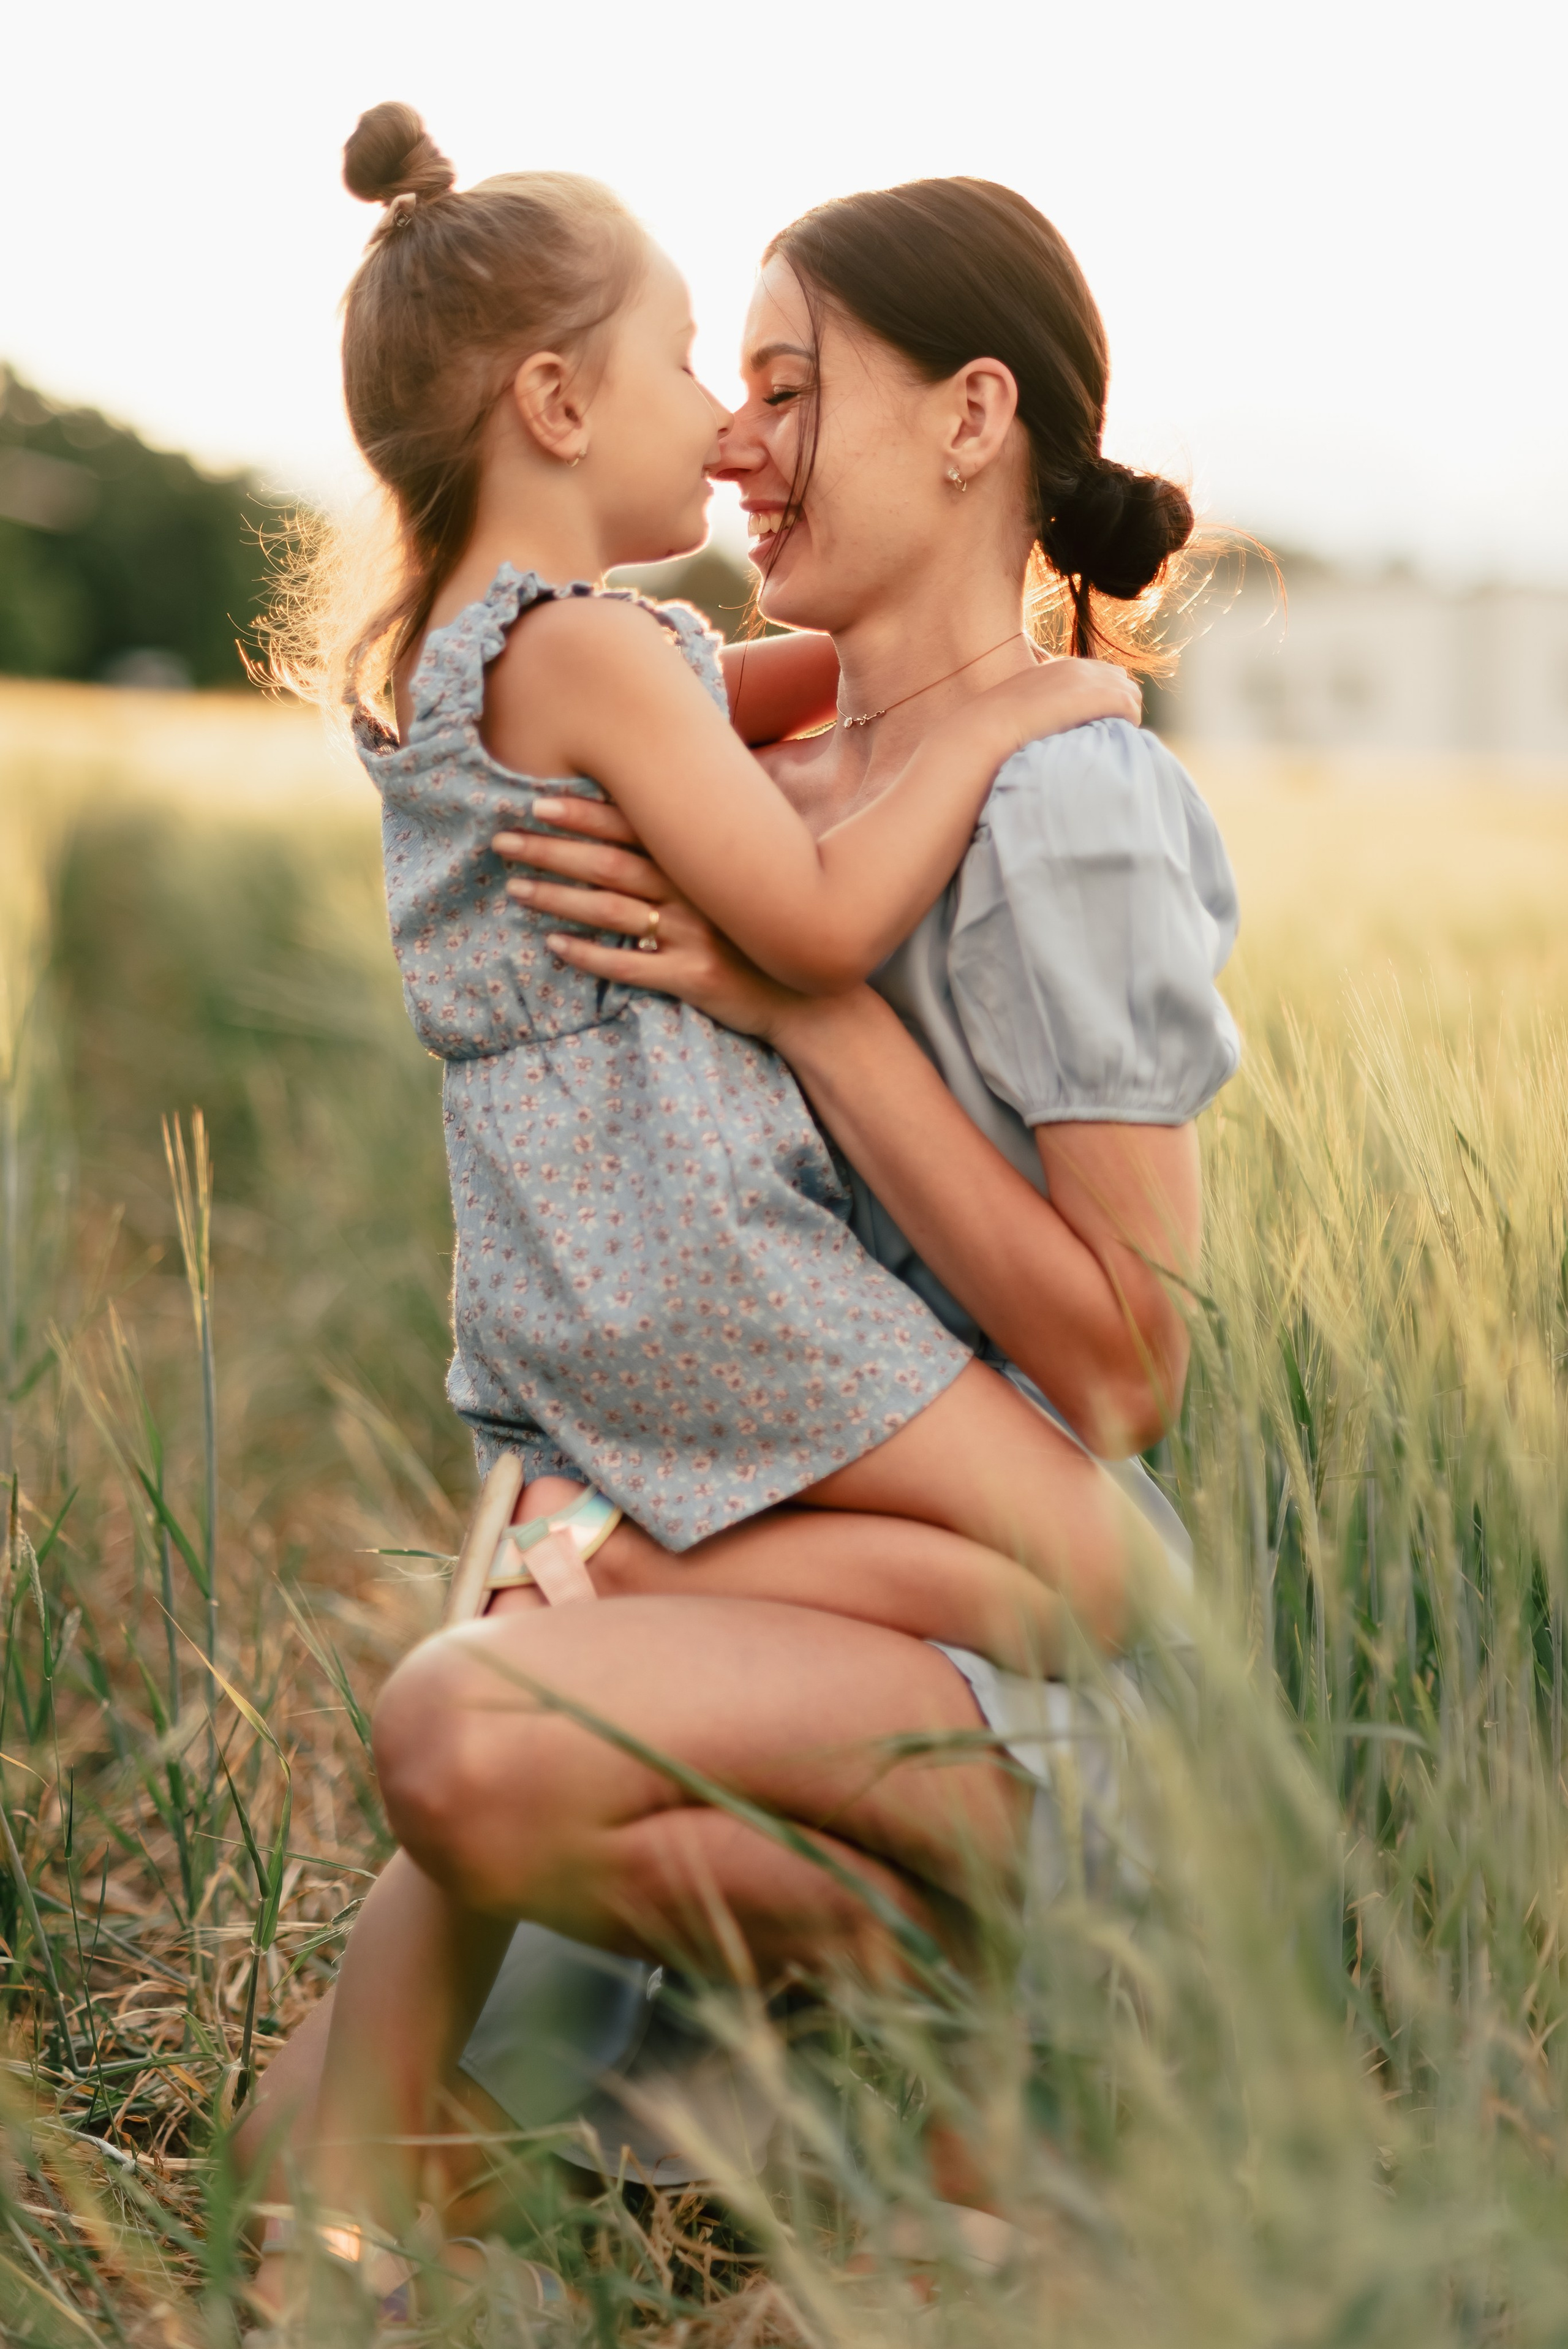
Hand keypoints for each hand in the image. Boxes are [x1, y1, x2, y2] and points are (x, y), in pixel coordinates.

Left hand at [492, 799, 807, 1043]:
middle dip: (553, 849)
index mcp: (701, 863)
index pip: (633, 827)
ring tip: (515, 890)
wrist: (816, 997)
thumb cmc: (772, 934)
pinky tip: (554, 947)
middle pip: (609, 864)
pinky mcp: (694, 979)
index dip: (584, 812)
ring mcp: (694, 936)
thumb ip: (705, 851)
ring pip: (612, 911)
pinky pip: (631, 966)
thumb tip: (664, 813)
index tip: (538, 799)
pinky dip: (590, 956)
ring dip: (558, 898)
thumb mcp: (745, 882)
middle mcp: (695, 893)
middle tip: (502, 839)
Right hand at [974, 653, 1140, 744]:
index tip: (1092, 724)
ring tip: (1111, 742)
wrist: (993, 724)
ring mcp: (1094, 680)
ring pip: (1130, 694)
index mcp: (1061, 668)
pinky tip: (1114, 743)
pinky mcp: (1105, 696)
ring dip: (1124, 717)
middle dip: (1118, 706)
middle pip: (1120, 681)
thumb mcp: (1017, 708)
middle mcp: (1080, 667)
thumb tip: (1038, 728)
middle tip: (1106, 735)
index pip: (1100, 676)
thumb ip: (1036, 709)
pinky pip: (1130, 708)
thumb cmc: (994, 725)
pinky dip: (1127, 725)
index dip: (1101, 700)